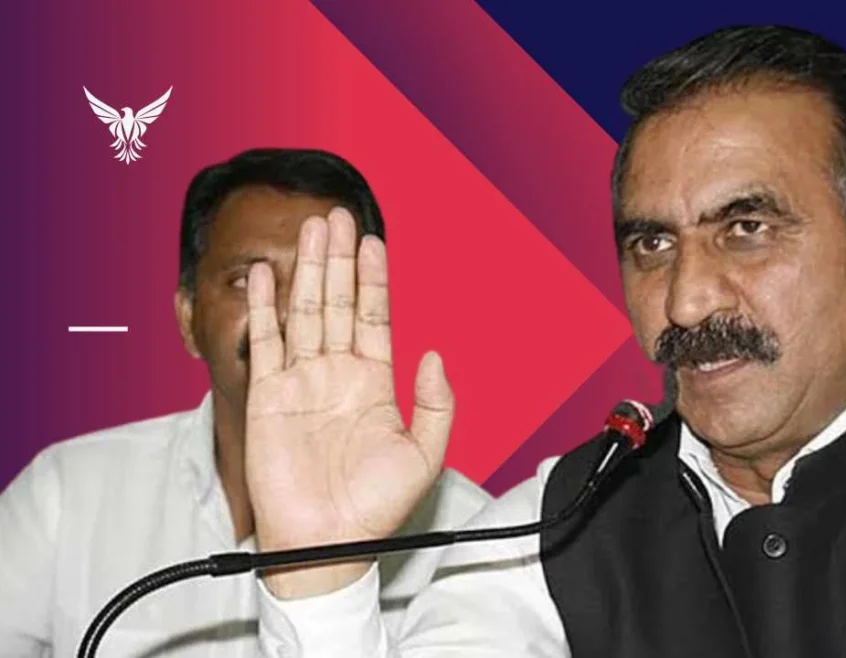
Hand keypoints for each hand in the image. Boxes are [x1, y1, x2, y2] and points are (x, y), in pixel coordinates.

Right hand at [244, 207, 452, 598]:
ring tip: (312, 229)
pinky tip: (272, 277)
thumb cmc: (375, 508)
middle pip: (337, 303)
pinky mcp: (269, 397)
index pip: (374, 317)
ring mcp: (302, 382)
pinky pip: (266, 343)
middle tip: (338, 217)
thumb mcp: (424, 455)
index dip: (374, 280)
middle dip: (339, 260)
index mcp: (374, 383)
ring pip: (305, 312)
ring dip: (307, 271)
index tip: (375, 242)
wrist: (327, 544)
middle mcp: (337, 374)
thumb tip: (435, 354)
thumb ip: (436, 404)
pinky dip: (267, 309)